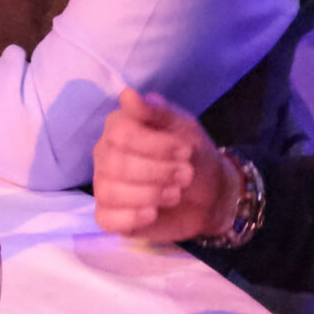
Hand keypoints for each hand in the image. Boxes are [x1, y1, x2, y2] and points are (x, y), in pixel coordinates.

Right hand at [90, 90, 233, 241]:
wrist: (209, 193)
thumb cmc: (192, 155)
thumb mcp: (183, 128)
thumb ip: (157, 112)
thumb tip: (127, 95)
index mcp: (118, 127)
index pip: (121, 135)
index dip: (155, 146)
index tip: (185, 151)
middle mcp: (104, 155)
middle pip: (115, 164)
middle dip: (157, 172)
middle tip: (185, 175)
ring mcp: (104, 185)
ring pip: (110, 192)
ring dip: (150, 194)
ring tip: (175, 194)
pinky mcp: (110, 215)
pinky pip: (106, 219)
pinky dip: (131, 217)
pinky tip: (152, 213)